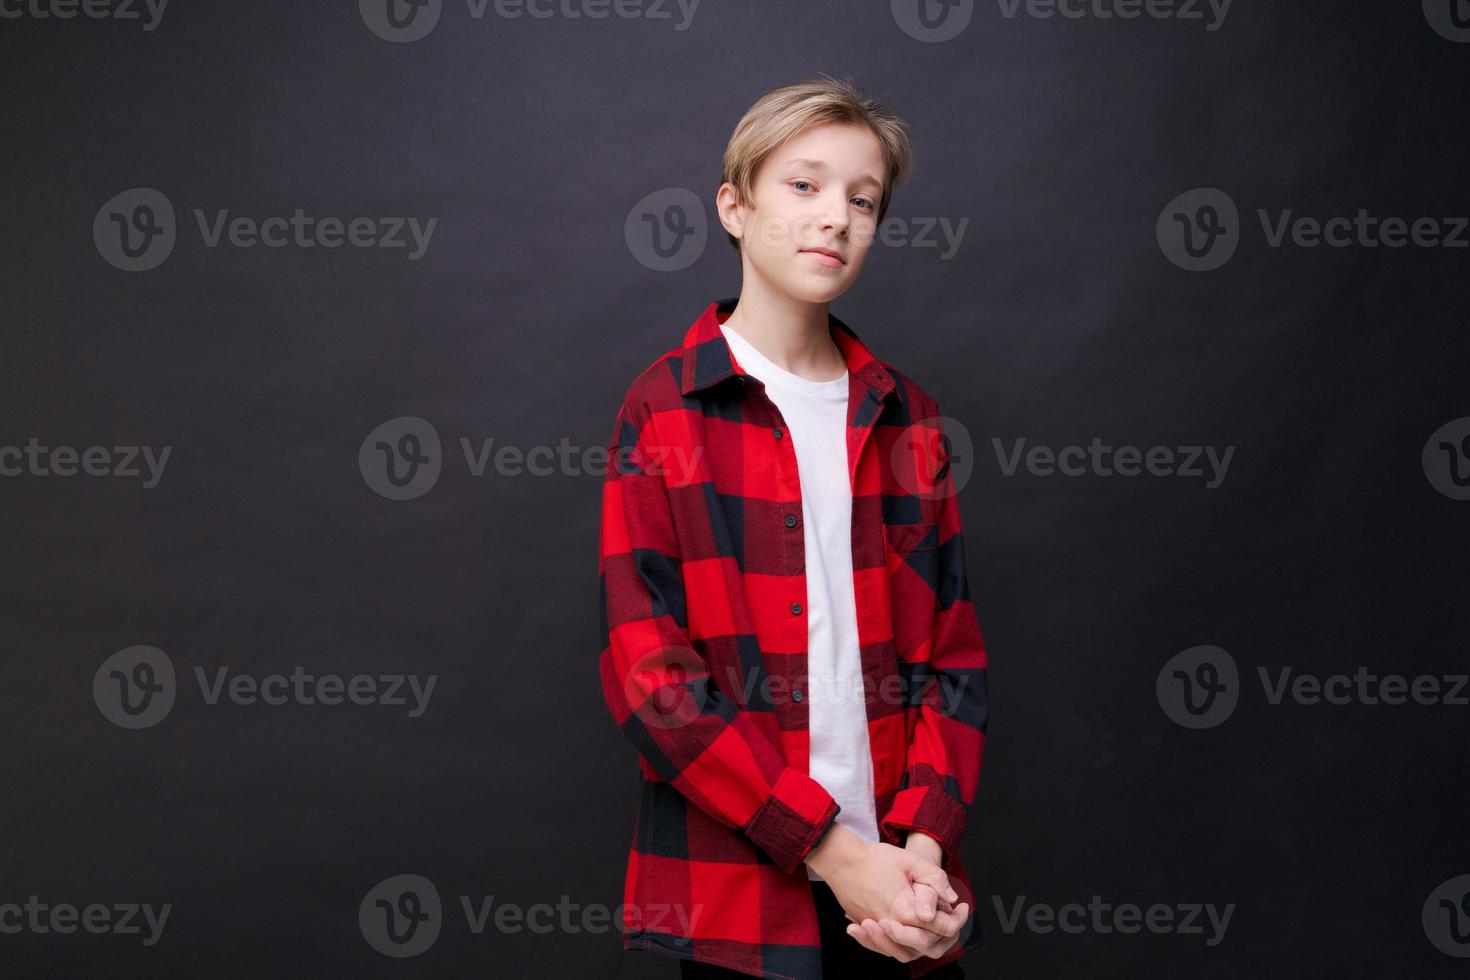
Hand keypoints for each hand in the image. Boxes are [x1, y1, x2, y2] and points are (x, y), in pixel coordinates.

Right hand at [803, 826, 967, 961]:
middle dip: (944, 935)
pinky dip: (902, 943)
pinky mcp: (865, 926)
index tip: (964, 907)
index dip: (957, 919)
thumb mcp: (910, 860)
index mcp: (904, 910)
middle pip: (925, 946)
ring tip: (935, 929)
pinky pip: (885, 947)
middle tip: (953, 919)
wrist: (841, 859)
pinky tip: (909, 933)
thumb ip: (934, 878)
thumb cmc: (874, 858)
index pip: (938, 928)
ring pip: (904, 952)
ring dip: (923, 944)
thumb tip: (952, 898)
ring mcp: (876, 929)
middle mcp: (890, 925)